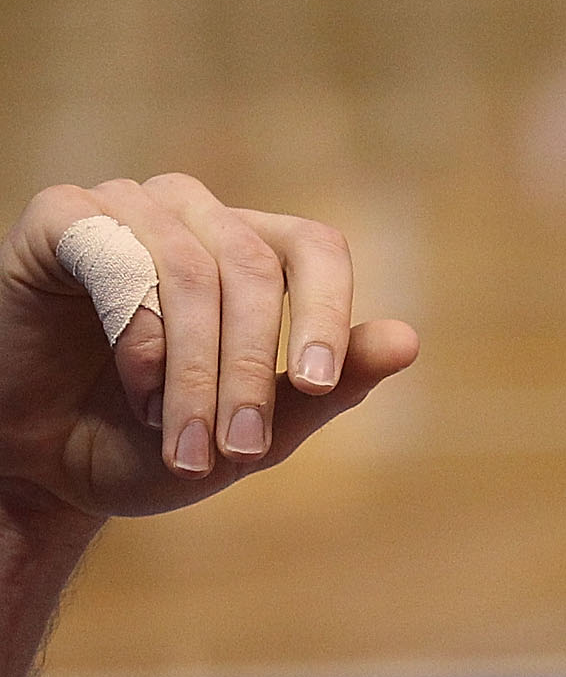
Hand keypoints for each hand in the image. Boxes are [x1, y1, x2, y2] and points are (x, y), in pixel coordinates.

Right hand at [0, 176, 418, 521]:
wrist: (46, 468)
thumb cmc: (153, 443)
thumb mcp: (254, 432)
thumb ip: (327, 389)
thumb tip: (407, 340)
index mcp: (252, 252)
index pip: (316, 249)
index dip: (325, 312)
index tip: (316, 384)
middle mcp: (195, 216)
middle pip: (253, 267)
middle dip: (252, 370)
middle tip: (240, 451)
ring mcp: (126, 208)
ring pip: (190, 272)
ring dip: (195, 373)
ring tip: (187, 448)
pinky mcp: (61, 218)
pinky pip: (115, 258)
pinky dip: (137, 338)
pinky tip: (138, 394)